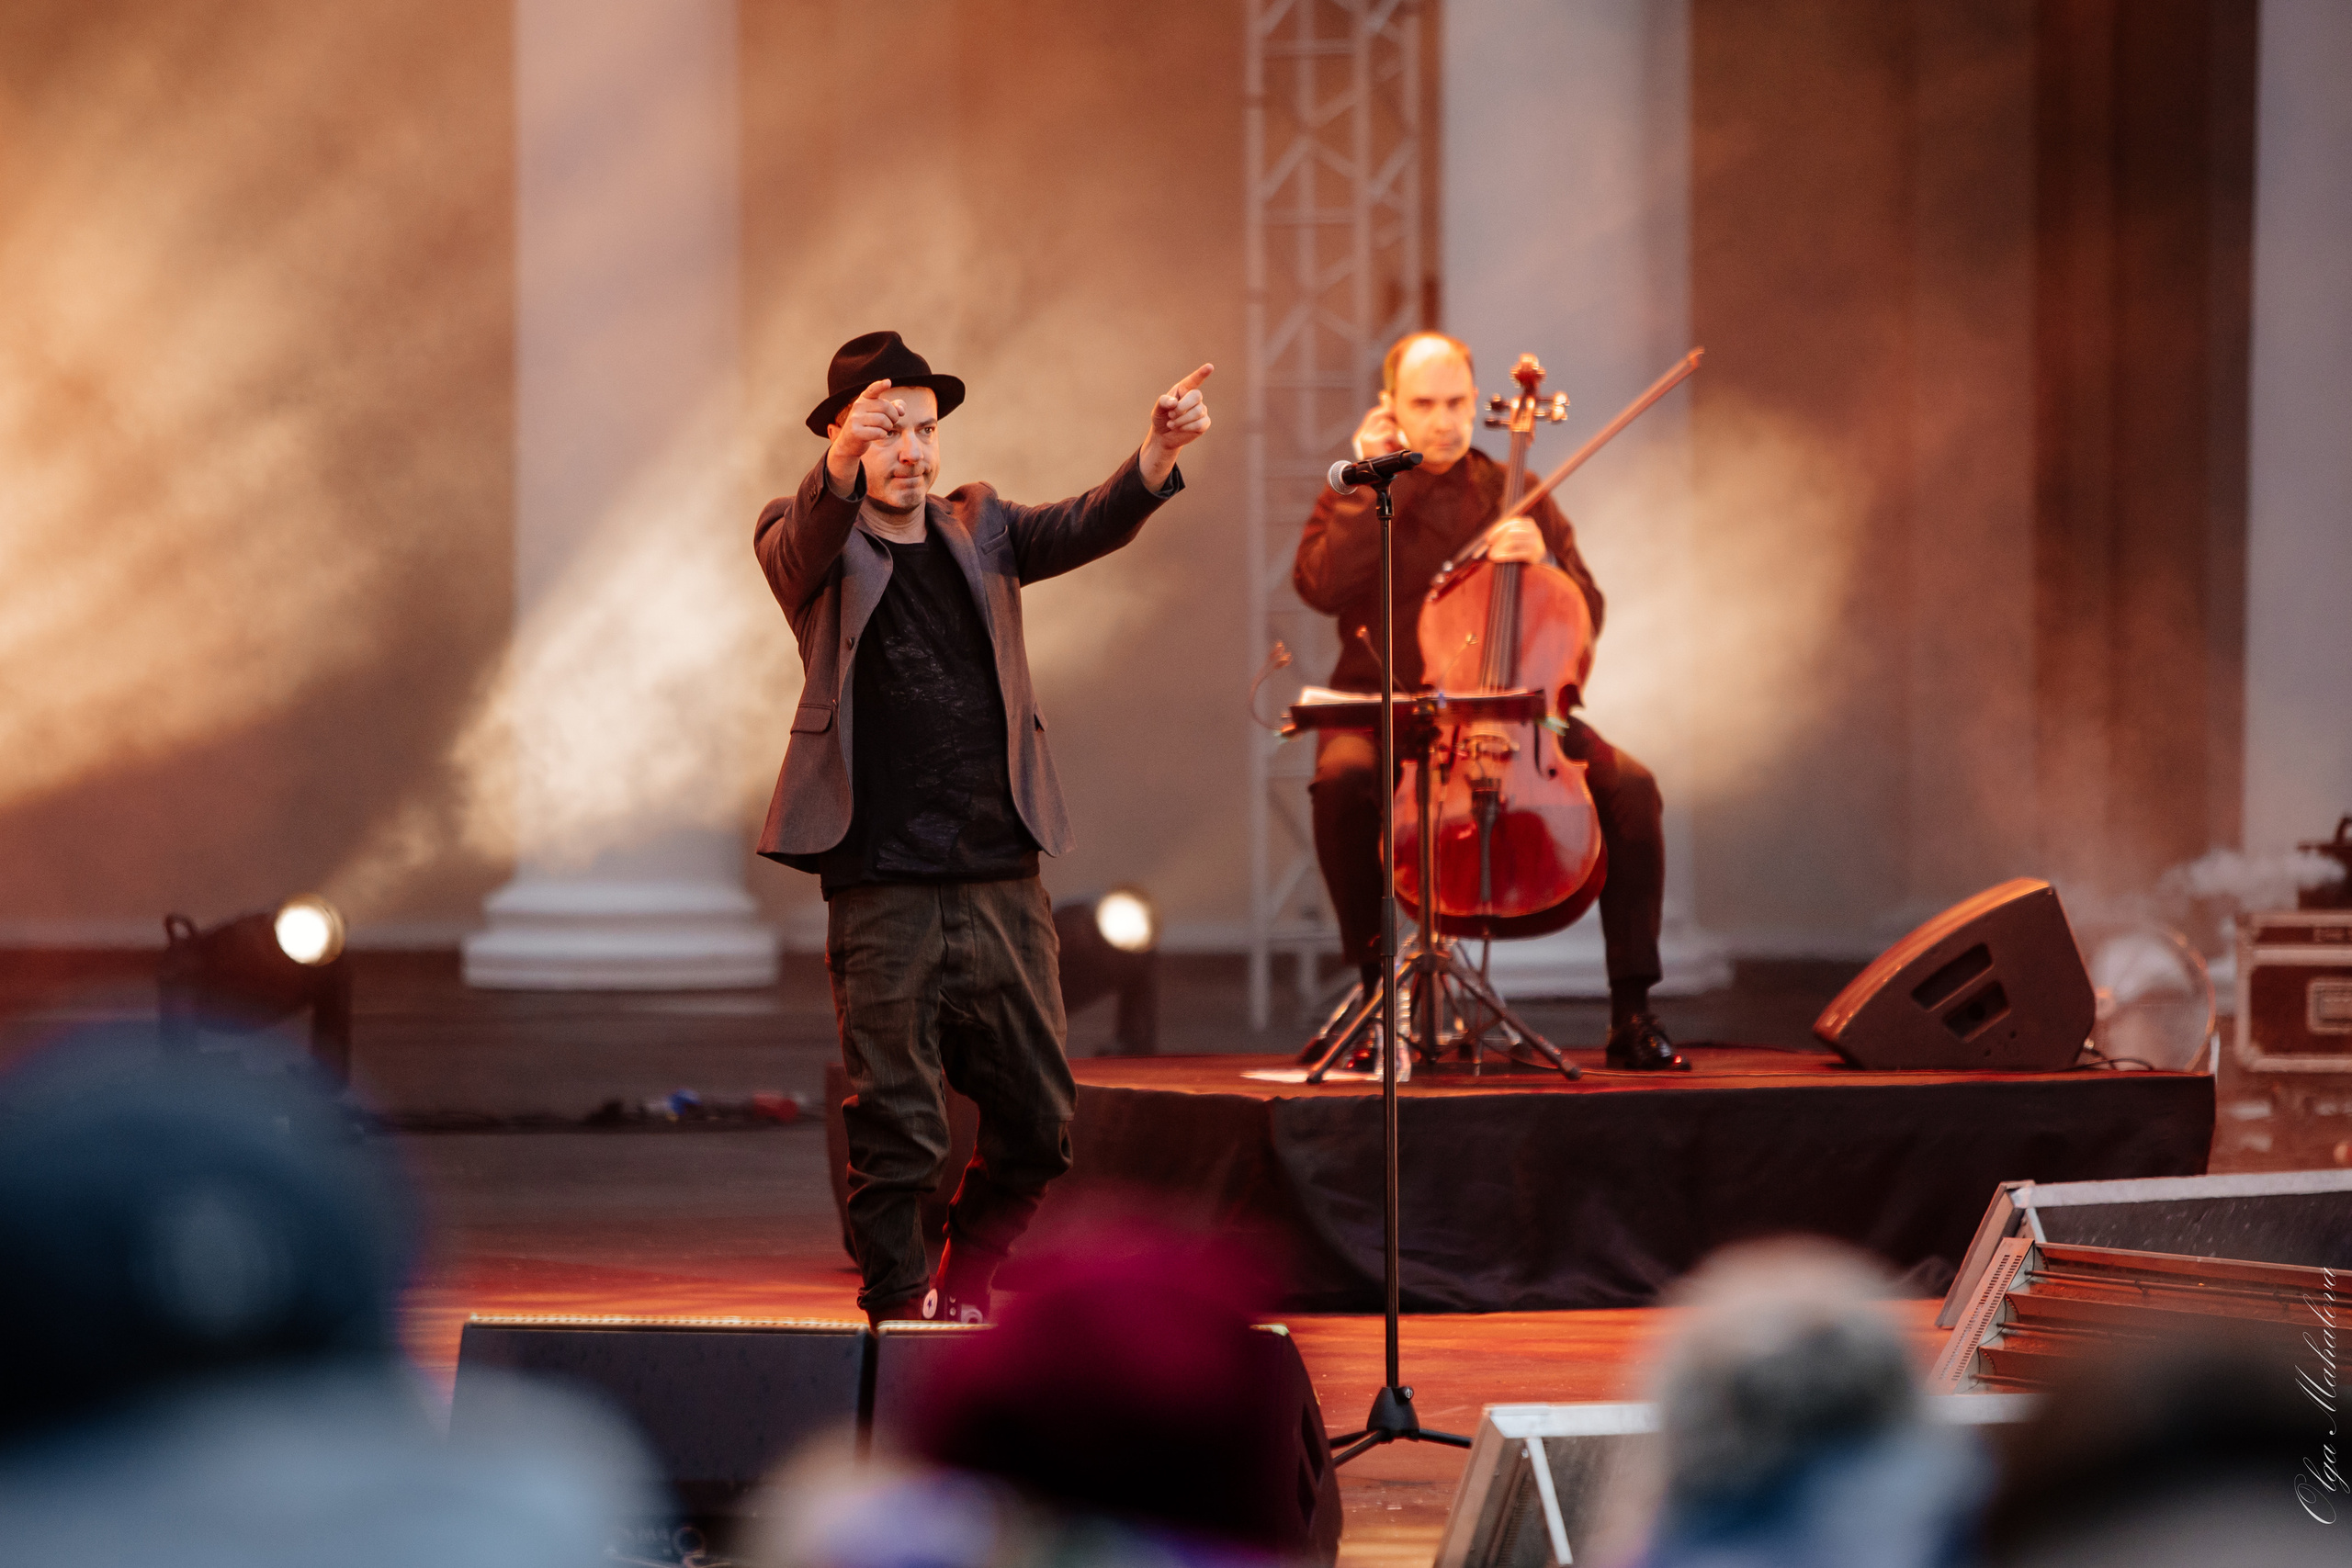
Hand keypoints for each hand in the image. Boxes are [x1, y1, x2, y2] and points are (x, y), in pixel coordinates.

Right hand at [826, 379, 903, 495]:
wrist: (849, 443)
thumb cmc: (869, 425)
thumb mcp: (880, 414)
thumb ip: (894, 408)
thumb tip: (901, 410)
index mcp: (864, 398)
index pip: (873, 389)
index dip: (881, 386)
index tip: (888, 382)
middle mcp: (858, 405)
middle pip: (885, 407)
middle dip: (894, 416)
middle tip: (891, 423)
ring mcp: (855, 418)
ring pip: (883, 420)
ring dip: (888, 427)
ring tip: (884, 429)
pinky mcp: (856, 432)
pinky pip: (879, 432)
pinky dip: (883, 435)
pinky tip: (878, 435)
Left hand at [1140, 363, 1213, 488]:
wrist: (1163, 436)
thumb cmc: (1161, 418)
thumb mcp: (1157, 409)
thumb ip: (1163, 402)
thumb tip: (1174, 402)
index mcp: (1183, 389)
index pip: (1194, 380)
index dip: (1202, 373)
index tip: (1209, 366)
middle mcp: (1194, 398)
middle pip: (1196, 396)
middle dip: (1182, 406)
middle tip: (1171, 415)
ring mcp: (1201, 410)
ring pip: (1198, 411)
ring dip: (1182, 419)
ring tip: (1172, 423)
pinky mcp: (1204, 423)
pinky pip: (1201, 423)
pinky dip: (1187, 427)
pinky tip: (1180, 429)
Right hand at [1351, 396, 1403, 460]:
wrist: (1378, 480)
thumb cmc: (1385, 462)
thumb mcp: (1386, 440)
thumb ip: (1386, 421)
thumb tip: (1385, 396)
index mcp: (1362, 437)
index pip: (1373, 415)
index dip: (1383, 406)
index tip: (1386, 396)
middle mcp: (1360, 437)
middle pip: (1378, 415)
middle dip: (1391, 417)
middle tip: (1398, 426)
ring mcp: (1364, 439)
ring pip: (1386, 422)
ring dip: (1394, 432)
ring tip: (1393, 445)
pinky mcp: (1371, 443)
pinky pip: (1388, 431)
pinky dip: (1394, 438)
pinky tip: (1392, 447)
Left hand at [1487, 517, 1545, 563]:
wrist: (1541, 557)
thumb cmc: (1524, 545)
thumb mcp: (1518, 535)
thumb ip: (1506, 533)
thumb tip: (1487, 538)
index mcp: (1528, 522)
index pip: (1510, 523)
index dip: (1497, 530)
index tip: (1488, 538)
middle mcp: (1533, 530)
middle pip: (1511, 533)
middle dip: (1498, 541)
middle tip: (1489, 549)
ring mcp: (1535, 541)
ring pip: (1513, 542)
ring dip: (1499, 549)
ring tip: (1491, 555)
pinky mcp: (1535, 553)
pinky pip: (1517, 553)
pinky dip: (1505, 555)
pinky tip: (1498, 558)